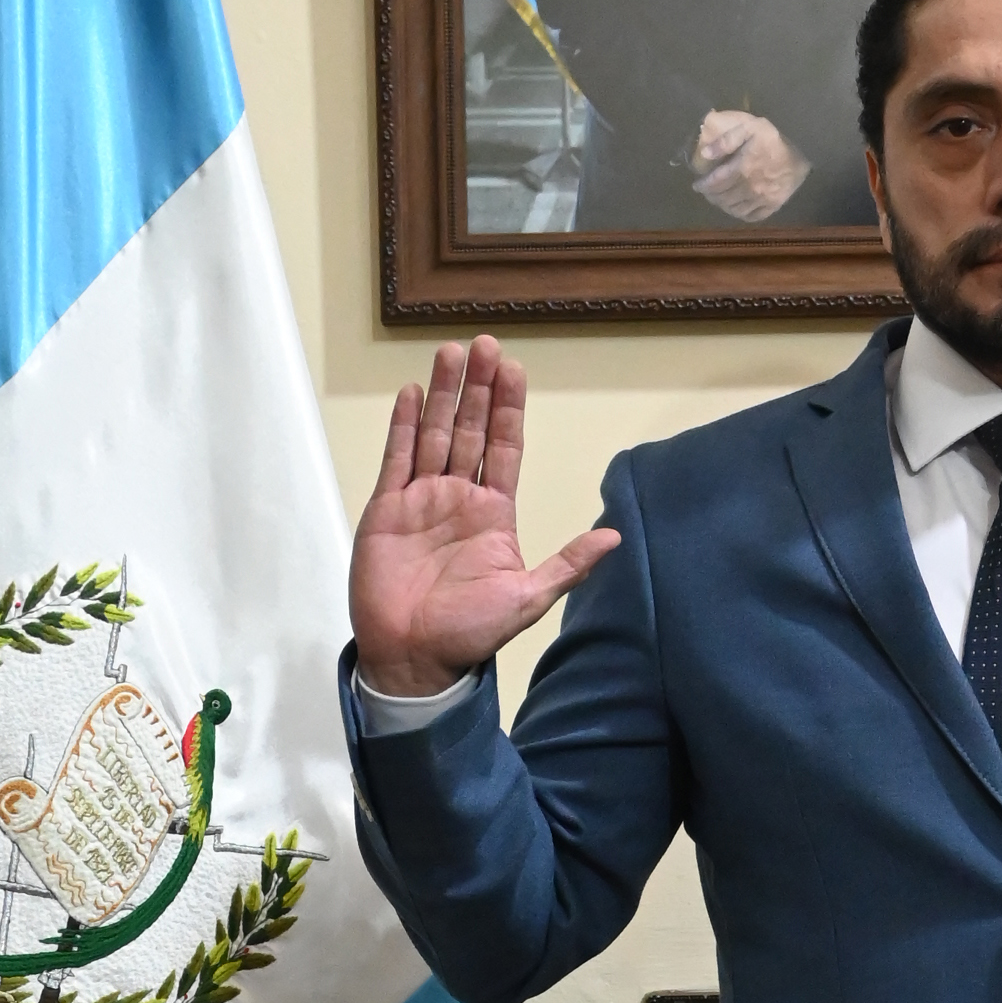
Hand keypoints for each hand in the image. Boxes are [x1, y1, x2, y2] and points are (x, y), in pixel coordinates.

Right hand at [350, 334, 618, 696]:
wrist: (412, 659)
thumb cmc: (469, 634)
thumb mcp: (527, 598)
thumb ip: (567, 564)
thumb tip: (614, 538)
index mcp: (494, 513)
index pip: (506, 447)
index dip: (510, 408)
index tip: (514, 369)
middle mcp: (459, 498)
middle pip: (471, 429)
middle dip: (479, 388)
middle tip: (486, 344)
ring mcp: (421, 500)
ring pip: (434, 434)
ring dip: (444, 394)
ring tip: (451, 352)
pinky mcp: (387, 509)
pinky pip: (396, 458)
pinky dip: (403, 425)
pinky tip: (412, 393)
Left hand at [689, 109, 811, 223]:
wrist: (804, 152)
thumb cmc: (773, 139)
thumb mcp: (750, 128)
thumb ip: (727, 140)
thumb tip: (705, 154)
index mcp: (742, 168)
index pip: (715, 182)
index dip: (703, 185)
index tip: (697, 184)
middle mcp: (749, 187)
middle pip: (722, 197)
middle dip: (711, 195)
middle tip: (707, 191)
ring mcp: (761, 199)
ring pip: (733, 208)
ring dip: (722, 205)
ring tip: (718, 198)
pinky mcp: (771, 206)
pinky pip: (749, 216)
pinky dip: (737, 213)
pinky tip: (734, 207)